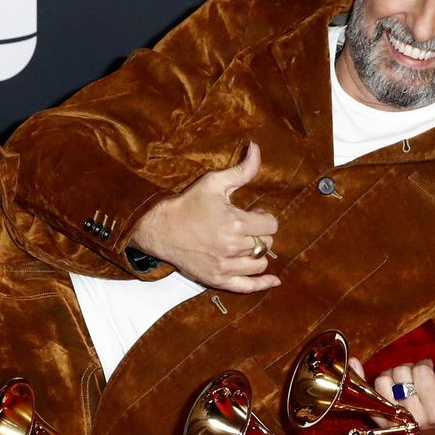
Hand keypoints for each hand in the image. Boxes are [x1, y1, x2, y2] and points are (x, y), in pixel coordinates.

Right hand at [129, 142, 279, 292]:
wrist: (161, 228)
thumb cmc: (188, 204)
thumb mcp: (214, 183)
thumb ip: (241, 170)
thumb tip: (257, 148)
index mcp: (235, 223)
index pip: (271, 225)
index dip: (265, 217)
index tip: (254, 214)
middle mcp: (233, 247)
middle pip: (266, 244)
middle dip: (260, 234)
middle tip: (246, 227)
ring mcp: (225, 265)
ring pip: (259, 263)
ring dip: (258, 253)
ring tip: (246, 245)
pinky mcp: (217, 279)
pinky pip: (246, 286)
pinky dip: (262, 283)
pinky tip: (273, 280)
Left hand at [350, 350, 434, 434]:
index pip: (421, 372)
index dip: (424, 365)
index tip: (429, 370)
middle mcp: (413, 418)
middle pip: (399, 375)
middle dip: (407, 369)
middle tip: (414, 376)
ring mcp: (395, 421)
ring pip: (381, 383)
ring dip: (390, 375)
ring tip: (401, 381)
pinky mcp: (380, 422)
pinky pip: (364, 396)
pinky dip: (359, 378)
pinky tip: (356, 363)